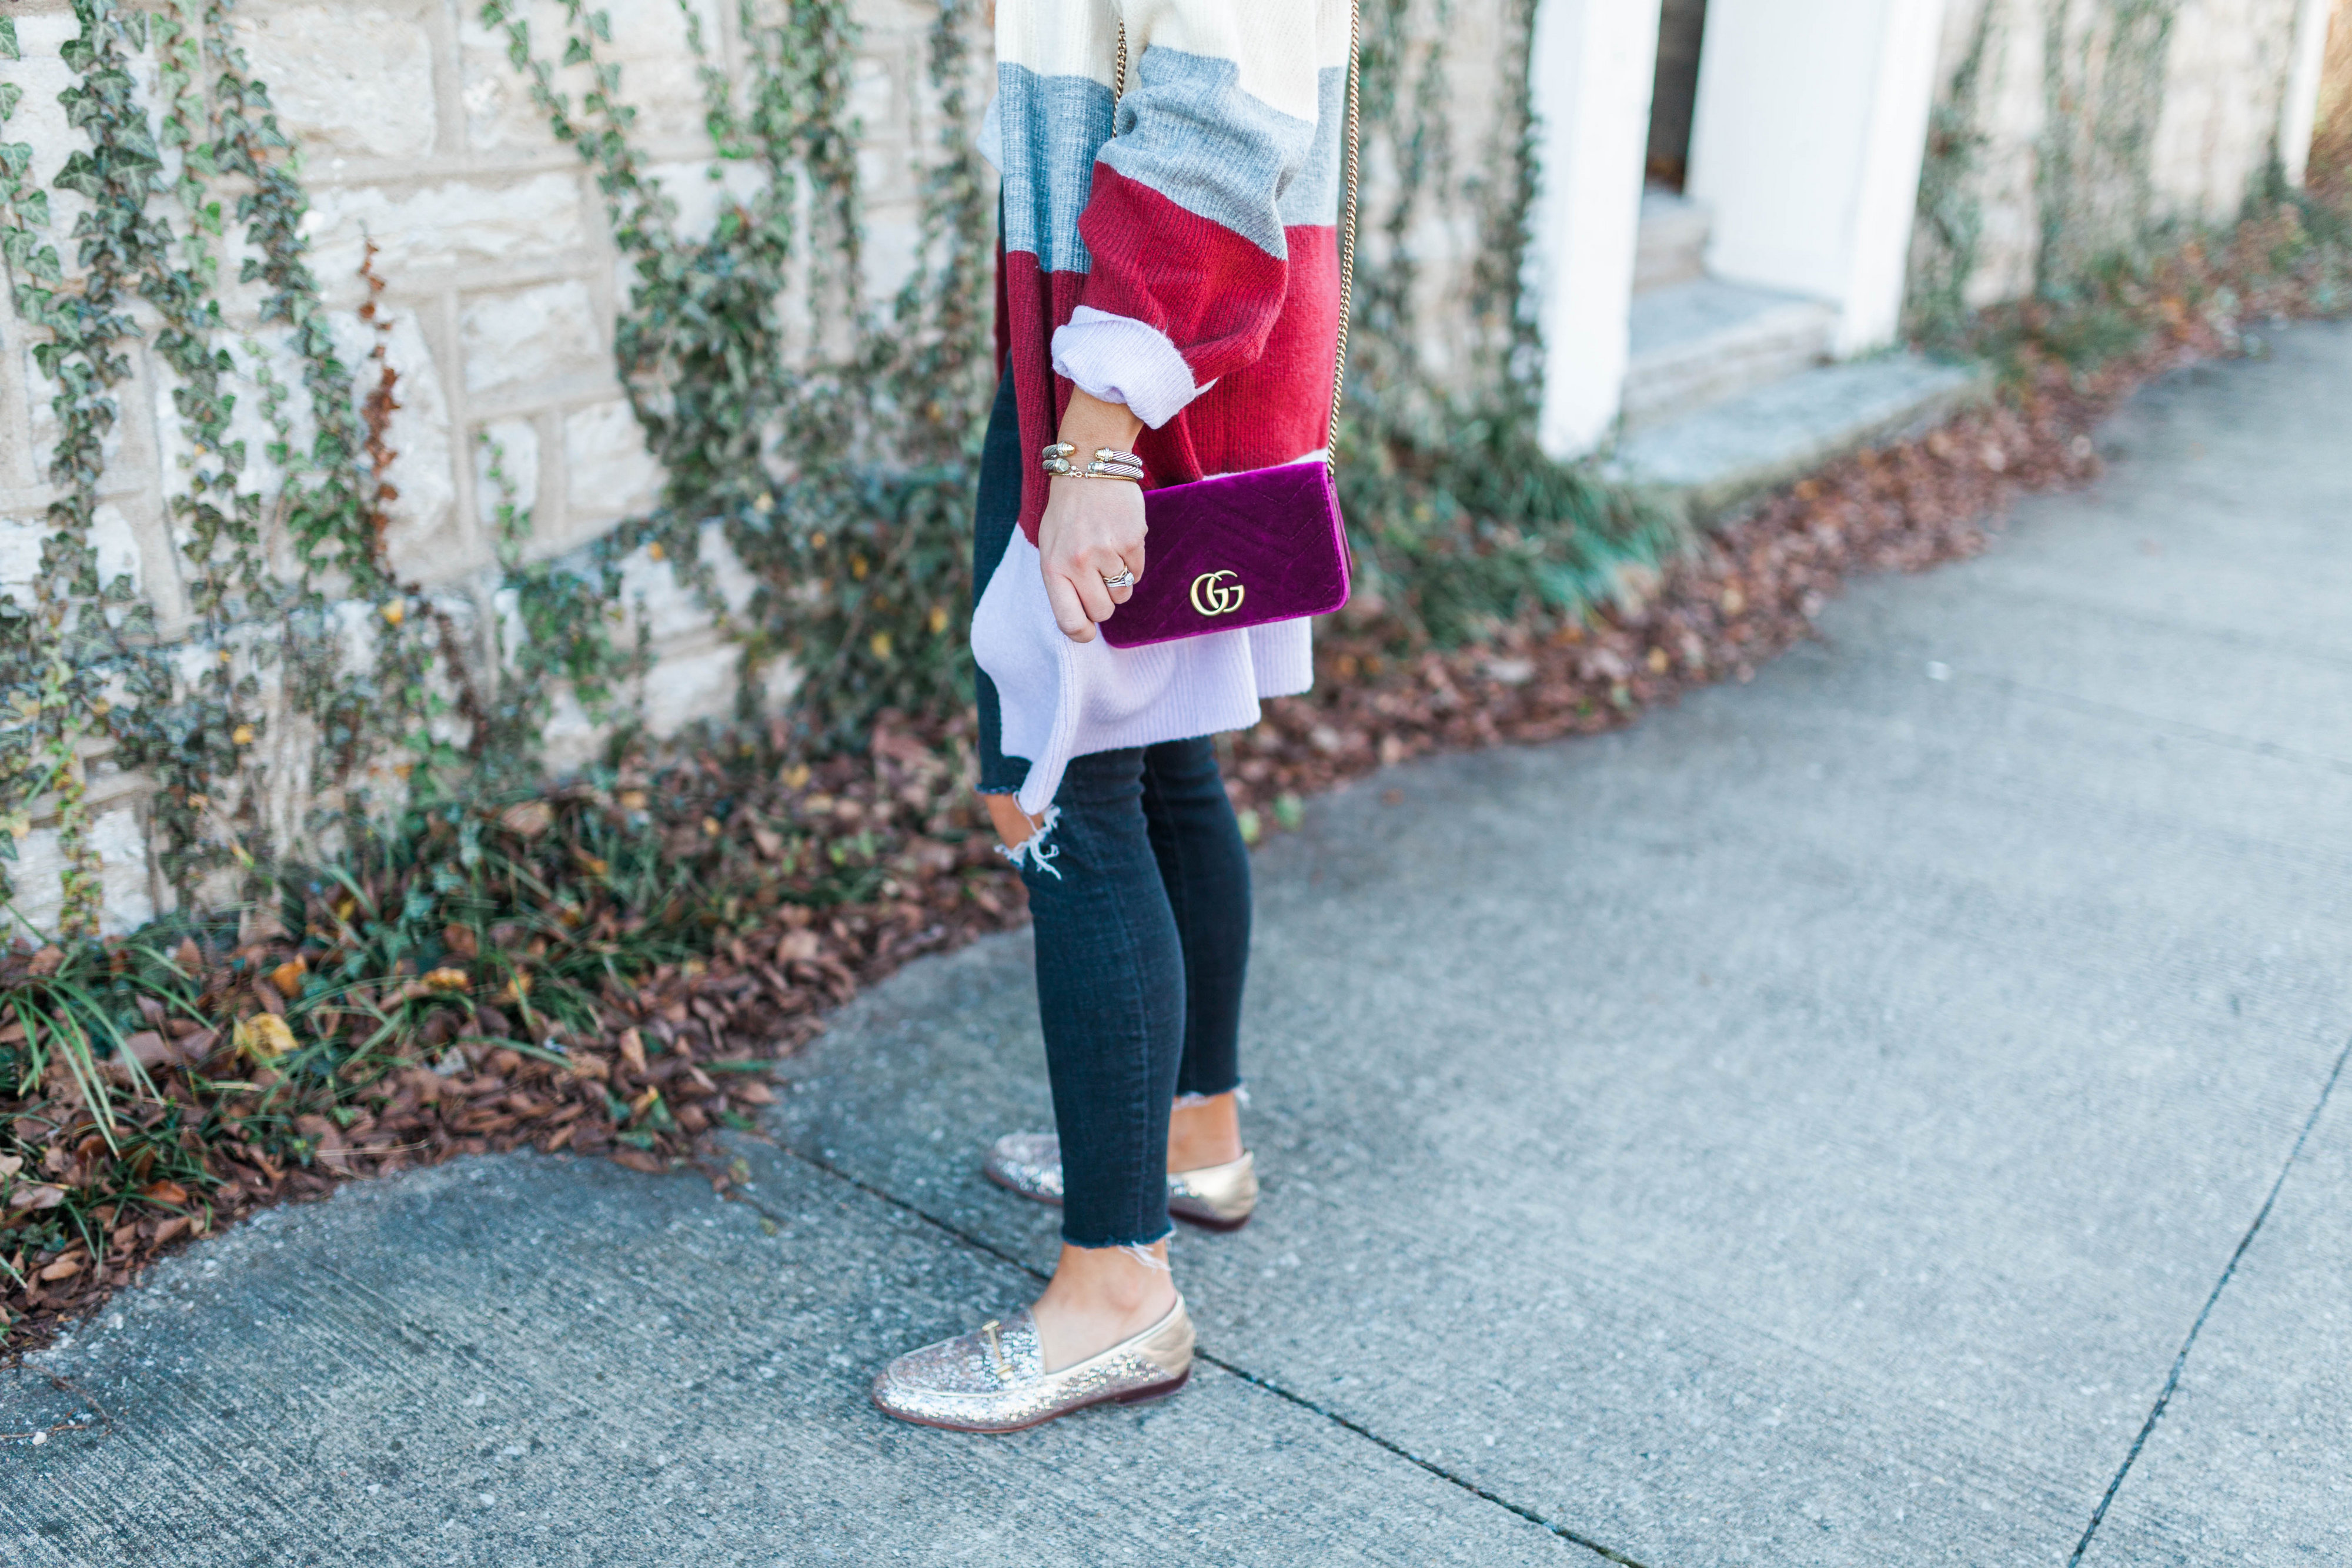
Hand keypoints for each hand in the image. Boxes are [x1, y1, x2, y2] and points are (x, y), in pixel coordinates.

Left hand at [1037, 388, 1147, 642]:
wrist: (1088, 466)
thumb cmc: (1067, 513)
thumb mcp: (1051, 547)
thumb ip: (1062, 583)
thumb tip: (1083, 621)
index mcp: (1053, 568)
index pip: (1069, 622)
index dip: (1083, 633)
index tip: (1089, 631)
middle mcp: (1078, 563)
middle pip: (1104, 612)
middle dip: (1105, 601)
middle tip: (1100, 578)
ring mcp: (1106, 551)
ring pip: (1124, 593)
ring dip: (1120, 579)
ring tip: (1108, 551)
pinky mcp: (1132, 539)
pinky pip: (1139, 570)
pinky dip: (1132, 560)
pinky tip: (1119, 537)